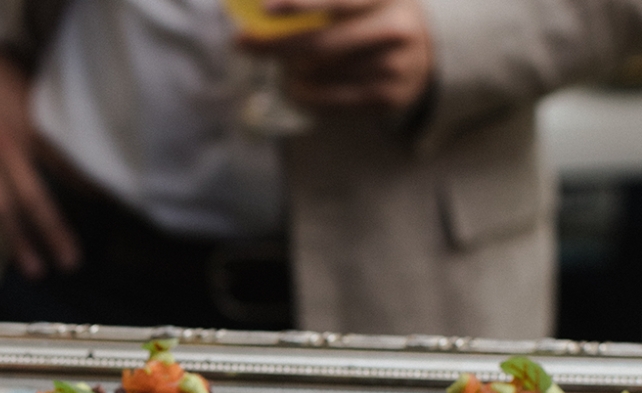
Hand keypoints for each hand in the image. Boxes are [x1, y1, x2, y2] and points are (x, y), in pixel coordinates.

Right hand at [0, 50, 79, 278]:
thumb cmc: (3, 79)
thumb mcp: (37, 94)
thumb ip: (56, 128)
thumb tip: (90, 151)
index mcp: (30, 129)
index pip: (64, 166)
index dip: (86, 190)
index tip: (106, 214)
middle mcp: (4, 149)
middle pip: (32, 199)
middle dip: (54, 233)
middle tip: (71, 261)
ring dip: (17, 243)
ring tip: (35, 270)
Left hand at [242, 0, 433, 112]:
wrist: (430, 53)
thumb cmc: (379, 17)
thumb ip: (328, 0)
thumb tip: (266, 5)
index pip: (338, 0)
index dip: (300, 4)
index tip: (264, 7)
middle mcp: (394, 31)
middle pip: (319, 45)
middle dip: (274, 45)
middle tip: (242, 43)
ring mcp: (393, 68)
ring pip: (318, 76)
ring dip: (288, 71)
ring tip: (282, 64)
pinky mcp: (387, 99)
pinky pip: (328, 102)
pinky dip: (303, 94)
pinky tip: (296, 86)